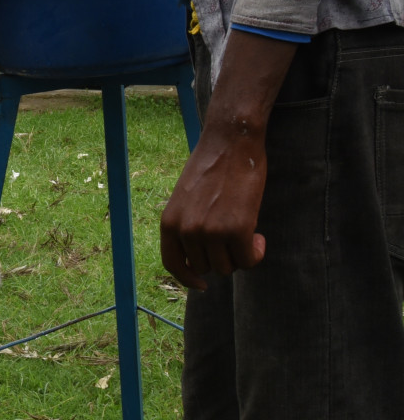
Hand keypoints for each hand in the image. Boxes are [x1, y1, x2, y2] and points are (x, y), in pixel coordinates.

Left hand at [158, 29, 295, 288]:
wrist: (230, 144)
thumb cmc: (211, 169)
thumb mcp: (186, 199)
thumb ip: (187, 226)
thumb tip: (199, 261)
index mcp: (169, 222)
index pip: (173, 264)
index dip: (188, 279)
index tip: (201, 285)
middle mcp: (186, 230)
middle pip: (207, 268)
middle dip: (223, 257)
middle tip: (234, 236)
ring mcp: (210, 232)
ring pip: (228, 267)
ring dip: (240, 255)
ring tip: (246, 231)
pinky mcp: (236, 230)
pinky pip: (248, 259)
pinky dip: (256, 252)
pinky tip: (259, 235)